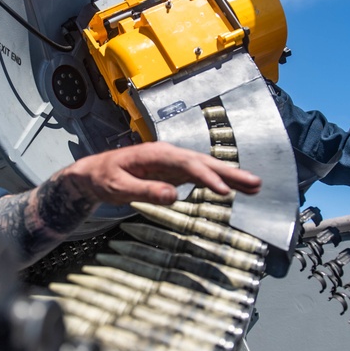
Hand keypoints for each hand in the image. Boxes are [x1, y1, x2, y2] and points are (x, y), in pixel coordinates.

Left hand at [57, 140, 261, 205]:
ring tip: (255, 187)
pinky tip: (234, 190)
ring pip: (206, 169)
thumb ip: (145, 190)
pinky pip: (200, 177)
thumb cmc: (103, 178)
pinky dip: (218, 182)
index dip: (208, 177)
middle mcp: (169, 155)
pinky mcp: (174, 173)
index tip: (224, 191)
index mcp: (157, 154)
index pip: (188, 164)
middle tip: (256, 184)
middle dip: (230, 173)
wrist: (93, 175)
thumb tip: (173, 196)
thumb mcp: (118, 188)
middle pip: (204, 163)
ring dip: (230, 177)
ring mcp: (173, 164)